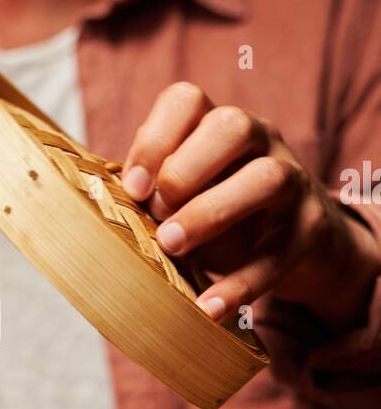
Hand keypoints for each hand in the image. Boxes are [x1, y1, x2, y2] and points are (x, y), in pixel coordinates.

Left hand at [121, 83, 380, 332]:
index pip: (186, 101)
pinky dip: (241, 284)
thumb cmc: (222, 214)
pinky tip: (209, 307)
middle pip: (231, 126)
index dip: (154, 139)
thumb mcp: (186, 196)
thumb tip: (96, 210)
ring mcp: (294, 180)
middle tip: (156, 214)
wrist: (297, 246)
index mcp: (218, 125)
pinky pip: (278, 254)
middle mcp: (262, 141)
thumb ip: (151, 194)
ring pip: (266, 179)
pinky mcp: (311, 229)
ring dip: (210, 212)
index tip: (132, 187)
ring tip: (172, 247)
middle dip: (184, 170)